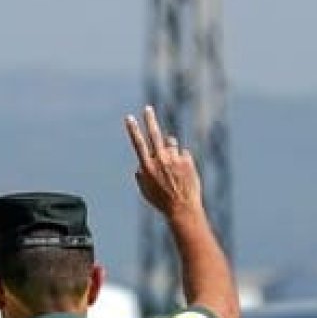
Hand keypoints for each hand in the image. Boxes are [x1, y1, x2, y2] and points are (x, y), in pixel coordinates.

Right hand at [123, 105, 203, 219]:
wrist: (182, 208)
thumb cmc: (162, 202)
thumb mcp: (145, 191)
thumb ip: (140, 177)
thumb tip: (139, 167)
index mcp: (147, 167)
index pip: (138, 143)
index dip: (133, 130)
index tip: (129, 117)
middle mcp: (160, 160)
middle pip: (154, 134)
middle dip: (149, 119)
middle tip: (148, 109)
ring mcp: (174, 159)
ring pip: (171, 143)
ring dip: (170, 148)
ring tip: (173, 165)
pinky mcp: (187, 160)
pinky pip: (183, 154)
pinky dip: (182, 161)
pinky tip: (183, 174)